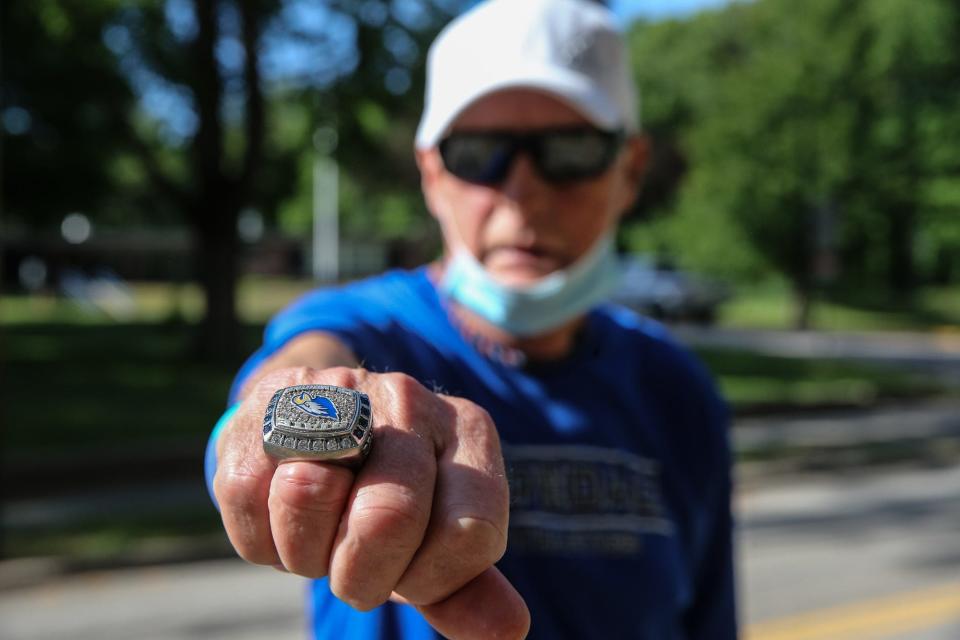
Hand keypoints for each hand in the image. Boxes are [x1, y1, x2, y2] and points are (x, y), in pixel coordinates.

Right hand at [213, 366, 529, 638]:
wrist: (323, 422)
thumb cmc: (390, 499)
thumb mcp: (435, 540)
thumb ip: (468, 587)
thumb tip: (509, 631)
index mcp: (468, 433)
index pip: (469, 532)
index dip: (429, 578)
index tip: (412, 574)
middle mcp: (410, 401)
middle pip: (388, 514)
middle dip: (361, 572)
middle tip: (354, 565)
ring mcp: (337, 392)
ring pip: (308, 494)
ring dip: (305, 548)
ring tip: (320, 531)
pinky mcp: (267, 399)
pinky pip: (246, 493)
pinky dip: (260, 532)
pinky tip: (280, 512)